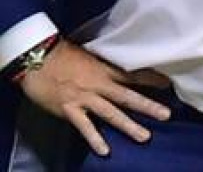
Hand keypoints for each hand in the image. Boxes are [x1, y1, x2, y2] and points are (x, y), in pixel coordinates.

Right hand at [18, 39, 172, 155]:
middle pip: (127, 96)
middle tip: (166, 115)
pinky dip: (95, 139)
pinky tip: (105, 151)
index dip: (150, 79)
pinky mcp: (70, 110)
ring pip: (111, 114)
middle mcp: (98, 84)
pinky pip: (85, 127)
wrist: (34, 57)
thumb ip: (100, 64)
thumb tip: (113, 67)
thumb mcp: (85, 54)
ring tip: (145, 136)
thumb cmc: (58, 52)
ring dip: (129, 126)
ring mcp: (85, 98)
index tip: (168, 84)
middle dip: (147, 106)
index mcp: (102, 68)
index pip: (130, 74)